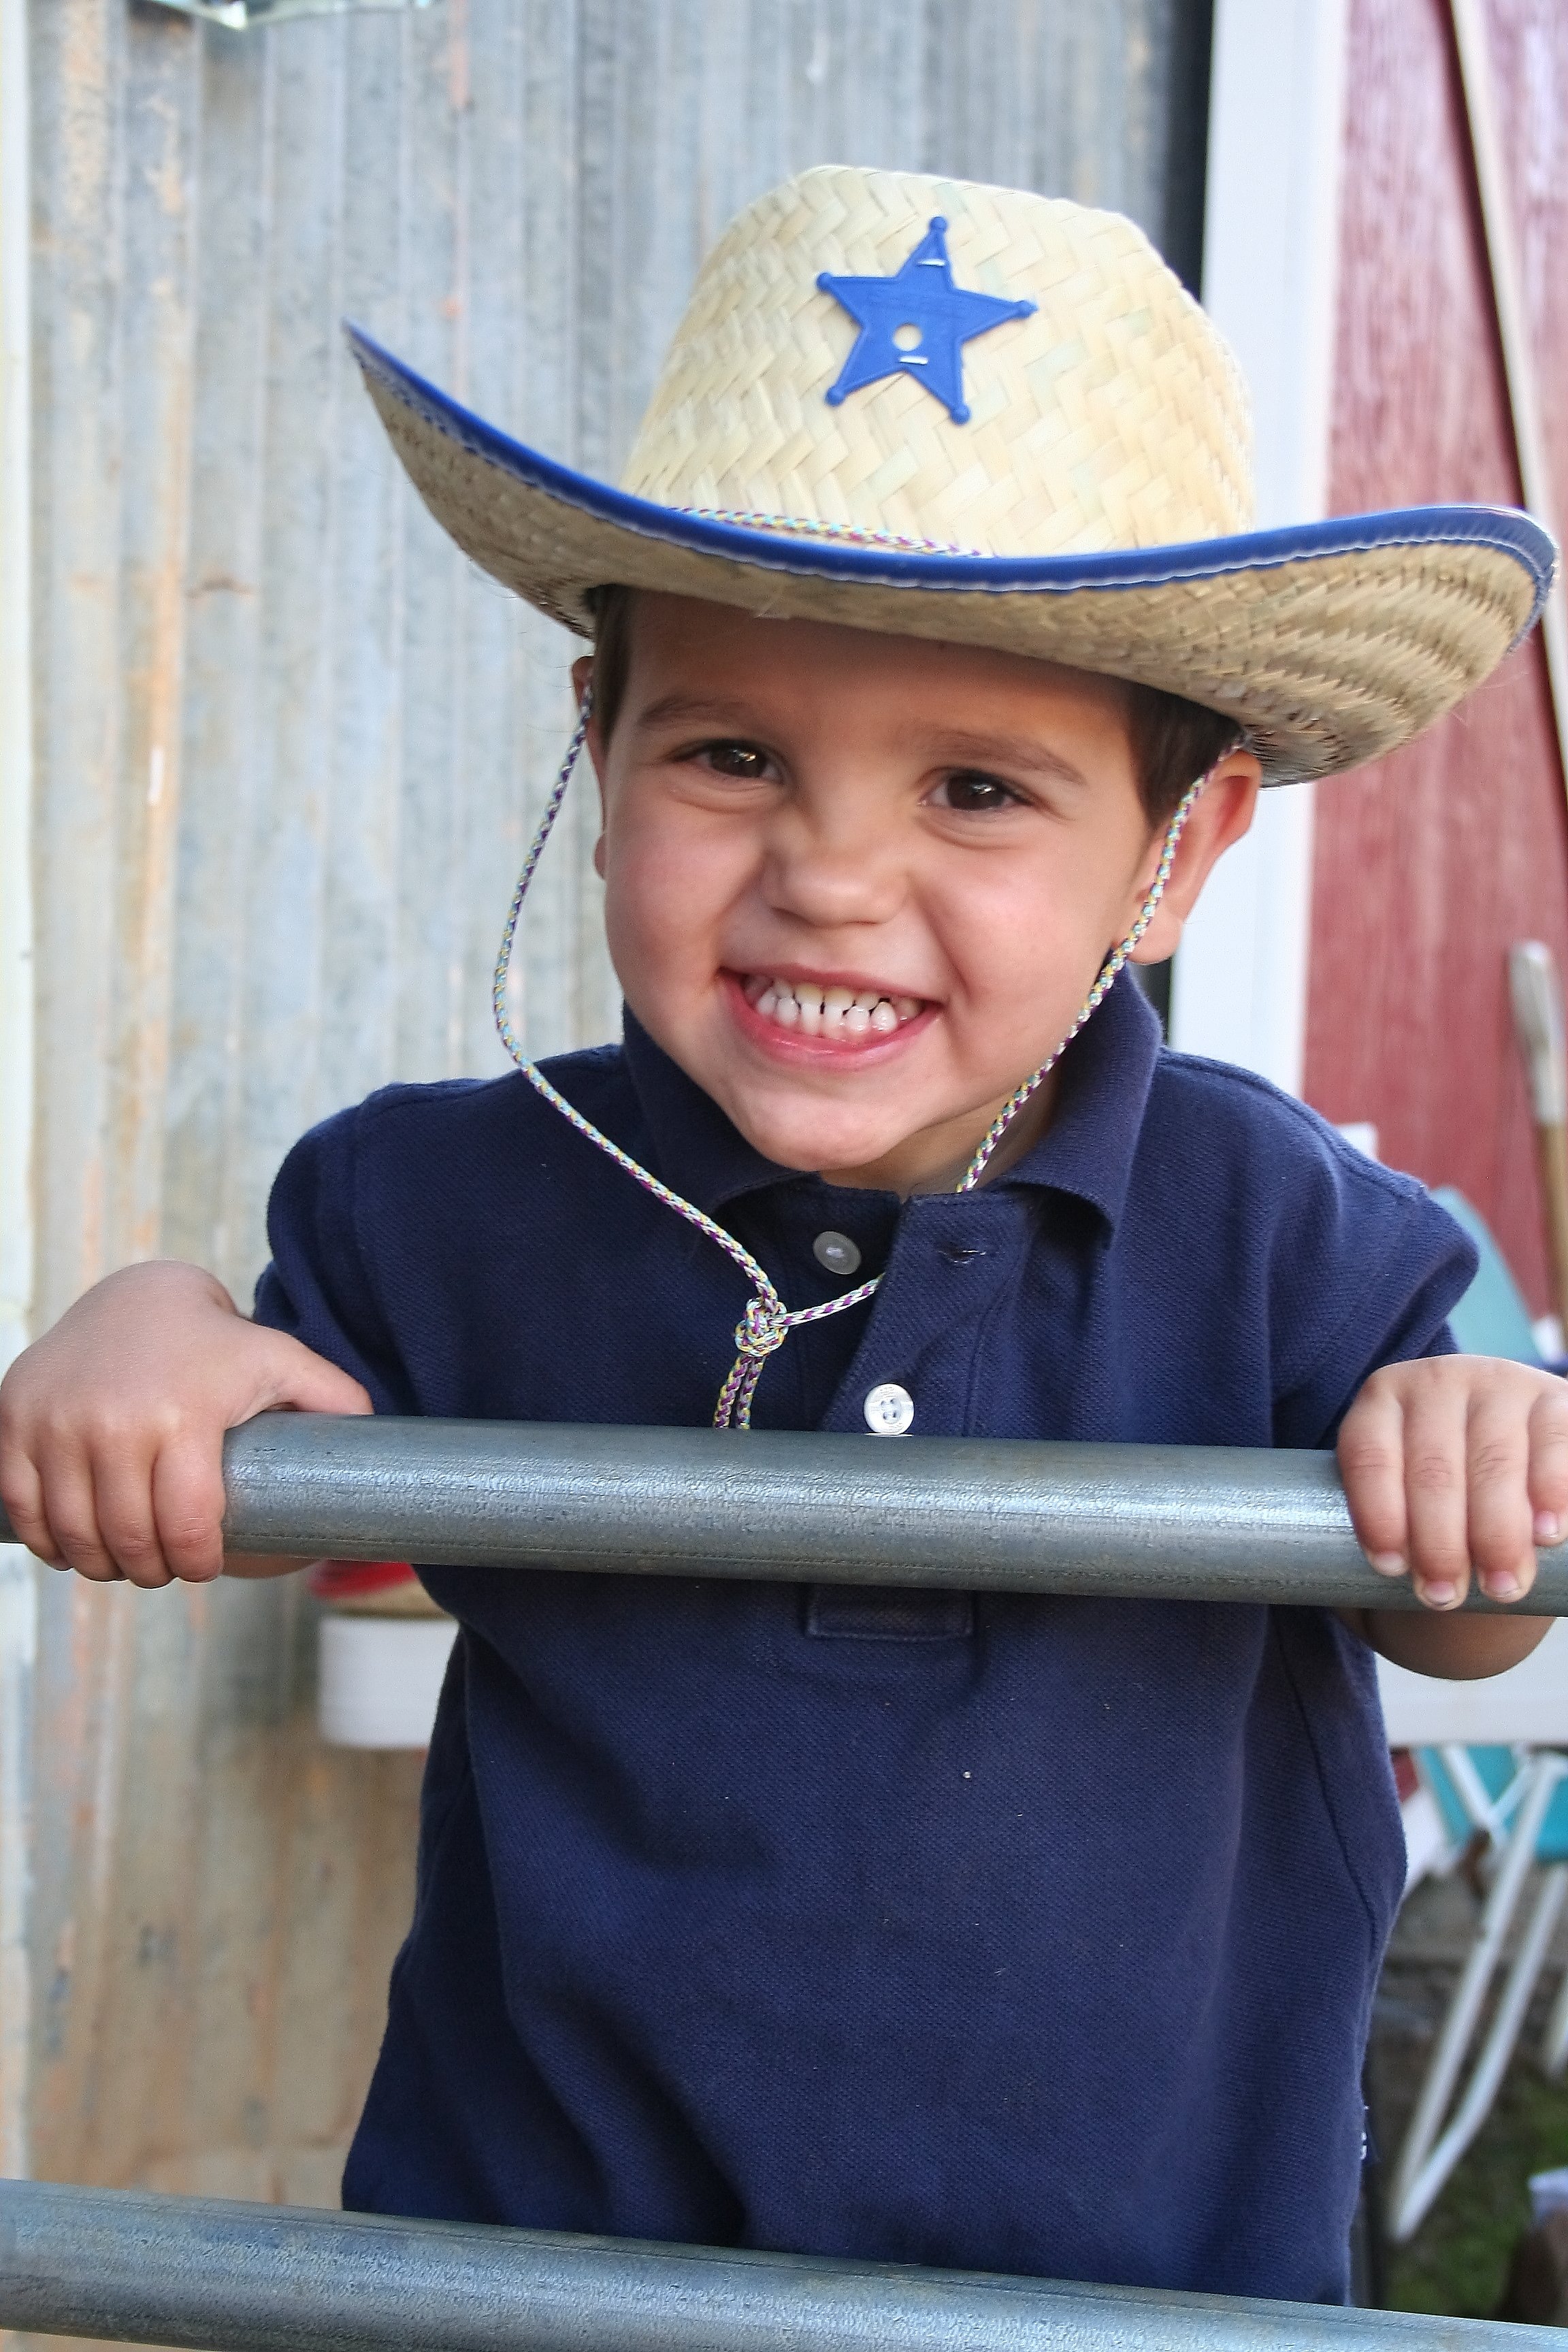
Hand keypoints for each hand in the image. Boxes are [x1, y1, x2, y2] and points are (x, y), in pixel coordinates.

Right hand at [0, 1262, 370, 1587]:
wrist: (136, 1297)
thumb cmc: (218, 1343)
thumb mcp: (281, 1361)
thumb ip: (334, 1401)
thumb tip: (383, 1455)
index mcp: (183, 1415)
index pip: (186, 1529)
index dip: (197, 1563)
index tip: (205, 1565)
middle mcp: (112, 1420)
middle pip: (127, 1542)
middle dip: (151, 1570)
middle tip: (166, 1567)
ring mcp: (56, 1420)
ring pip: (72, 1535)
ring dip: (100, 1564)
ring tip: (127, 1559)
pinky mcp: (14, 1417)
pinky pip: (22, 1508)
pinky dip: (48, 1540)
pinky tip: (75, 1542)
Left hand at [1338, 1353, 1567, 1609]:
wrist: (1505, 1443)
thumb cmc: (1435, 1487)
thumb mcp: (1399, 1487)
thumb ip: (1382, 1522)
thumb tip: (1357, 1582)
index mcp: (1382, 1399)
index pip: (1368, 1455)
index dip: (1376, 1515)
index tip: (1389, 1569)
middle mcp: (1437, 1382)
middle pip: (1432, 1469)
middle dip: (1438, 1543)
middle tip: (1444, 1596)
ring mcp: (1499, 1385)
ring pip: (1494, 1463)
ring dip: (1496, 1533)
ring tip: (1499, 1587)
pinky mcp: (1554, 1398)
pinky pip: (1554, 1444)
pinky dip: (1551, 1493)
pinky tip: (1545, 1535)